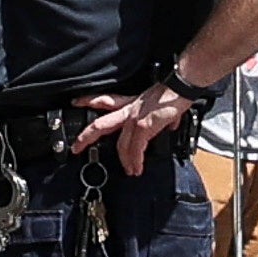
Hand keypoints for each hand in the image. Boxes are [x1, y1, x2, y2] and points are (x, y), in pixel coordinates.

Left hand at [74, 82, 194, 175]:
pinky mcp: (143, 127)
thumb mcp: (162, 102)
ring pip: (119, 143)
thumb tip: (170, 124)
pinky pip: (135, 149)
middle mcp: (129, 109)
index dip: (90, 101)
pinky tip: (137, 168)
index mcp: (132, 103)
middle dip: (86, 137)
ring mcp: (134, 119)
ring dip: (123, 160)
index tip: (77, 102)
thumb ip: (163, 116)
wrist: (181, 85)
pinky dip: (135, 161)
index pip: (106, 101)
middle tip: (75, 147)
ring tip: (128, 170)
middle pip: (100, 124)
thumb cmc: (175, 91)